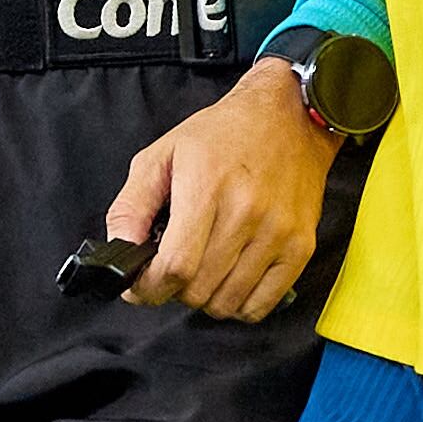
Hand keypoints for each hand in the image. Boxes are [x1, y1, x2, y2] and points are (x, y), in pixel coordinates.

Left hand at [105, 59, 342, 321]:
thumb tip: (121, 249)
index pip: (176, 266)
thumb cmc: (223, 134)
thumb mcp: (163, 154)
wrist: (289, 117)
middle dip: (174, 289)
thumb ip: (132, 205)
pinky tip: (230, 279)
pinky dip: (239, 304)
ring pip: (228, 303)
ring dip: (206, 297)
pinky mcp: (301, 246)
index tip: (140, 286)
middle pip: (199, 290)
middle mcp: (246, 212)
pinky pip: (261, 304)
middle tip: (173, 268)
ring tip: (204, 268)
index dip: (149, 287)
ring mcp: (277, 232)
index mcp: (207, 186)